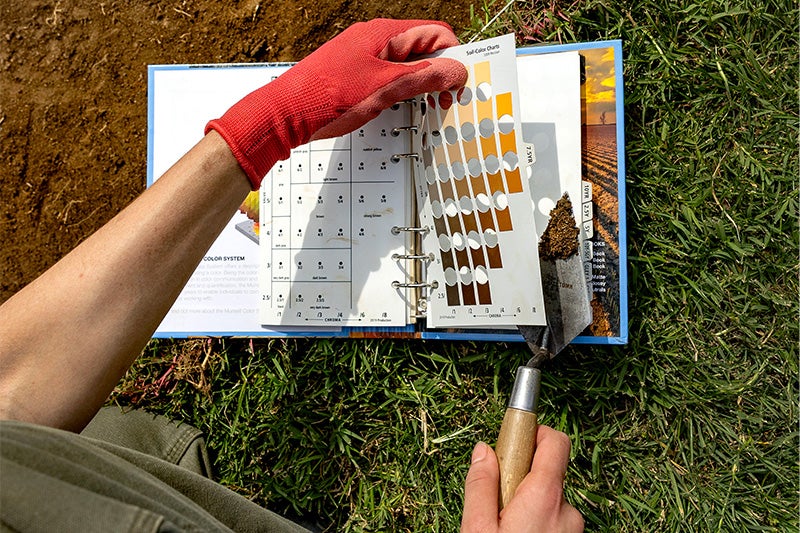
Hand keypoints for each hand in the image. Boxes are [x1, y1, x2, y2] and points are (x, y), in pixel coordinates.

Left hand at [206, 18, 467, 188]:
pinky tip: (403, 105)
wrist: (285, 114)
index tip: (461, 83)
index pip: (436, 34)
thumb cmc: (327, 98)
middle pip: (423, 48)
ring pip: (407, 63)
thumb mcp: (385, 88)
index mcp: (385, 34)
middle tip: (447, 99)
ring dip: (422, 82)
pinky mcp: (355, 73)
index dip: (455, 57)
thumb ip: (424, 77)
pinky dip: (403, 88)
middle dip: (441, 72)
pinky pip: (389, 74)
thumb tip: (457, 70)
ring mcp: (364, 56)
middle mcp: (376, 39)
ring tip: (429, 105)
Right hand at [461, 425, 583, 531]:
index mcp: (545, 498)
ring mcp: (573, 529)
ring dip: (527, 504)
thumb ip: (480, 485)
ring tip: (506, 527)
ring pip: (548, 499)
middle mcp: (567, 511)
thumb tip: (483, 451)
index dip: (534, 432)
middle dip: (520, 478)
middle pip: (546, 471)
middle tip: (498, 503)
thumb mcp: (478, 527)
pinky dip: (536, 521)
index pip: (555, 442)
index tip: (513, 441)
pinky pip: (554, 519)